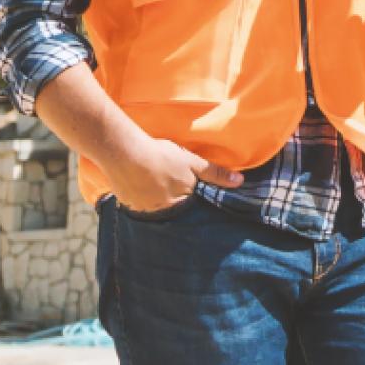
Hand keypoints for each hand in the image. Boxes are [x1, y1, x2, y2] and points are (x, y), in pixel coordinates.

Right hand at [106, 136, 242, 212]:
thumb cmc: (162, 157)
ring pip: (152, 206)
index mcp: (179, 204)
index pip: (189, 206)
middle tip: (166, 181)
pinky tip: (137, 182)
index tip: (185, 187)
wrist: (125, 153)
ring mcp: (141, 209)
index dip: (189, 196)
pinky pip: (135, 203)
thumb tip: (239, 182)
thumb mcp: (193, 162)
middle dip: (171, 198)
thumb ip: (215, 174)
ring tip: (151, 180)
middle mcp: (160, 211)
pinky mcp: (126, 203)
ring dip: (153, 196)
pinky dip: (138, 194)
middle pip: (170, 207)